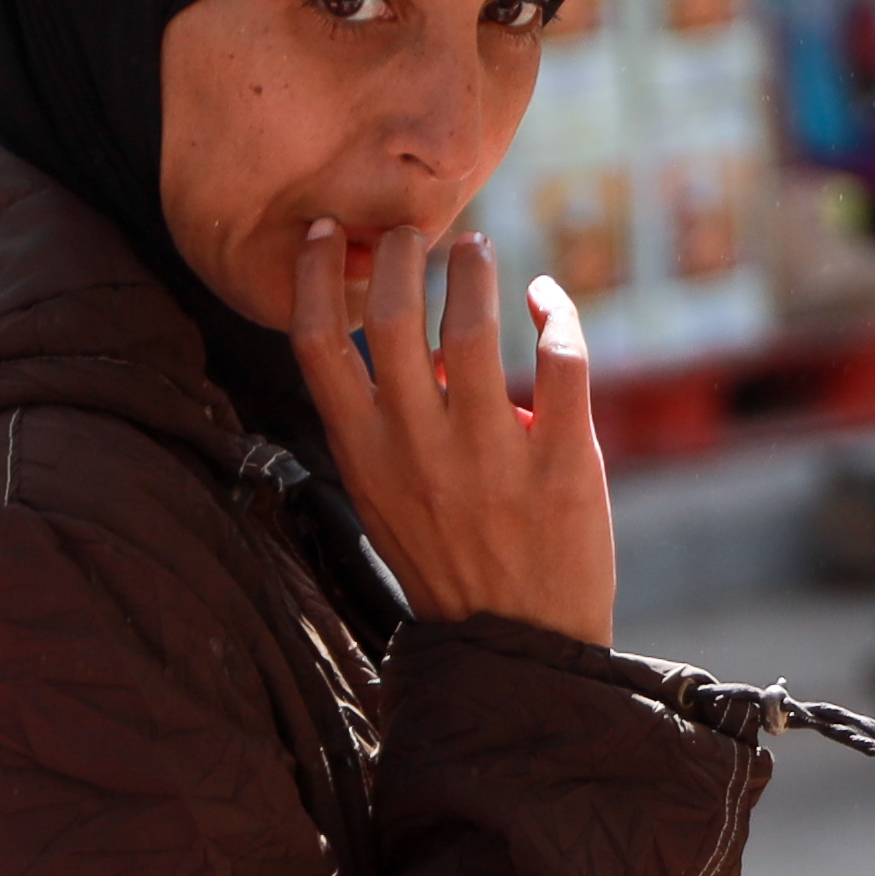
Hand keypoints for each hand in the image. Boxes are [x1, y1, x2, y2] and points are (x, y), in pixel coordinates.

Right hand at [299, 219, 617, 643]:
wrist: (517, 646)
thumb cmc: (449, 561)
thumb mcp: (386, 499)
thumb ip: (379, 428)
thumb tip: (397, 346)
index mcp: (363, 453)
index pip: (316, 344)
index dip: (312, 275)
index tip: (325, 230)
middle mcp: (417, 448)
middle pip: (389, 316)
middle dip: (398, 253)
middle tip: (416, 229)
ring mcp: (489, 456)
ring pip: (471, 326)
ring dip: (473, 269)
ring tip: (479, 248)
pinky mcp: (563, 464)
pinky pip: (560, 361)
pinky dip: (554, 312)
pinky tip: (545, 298)